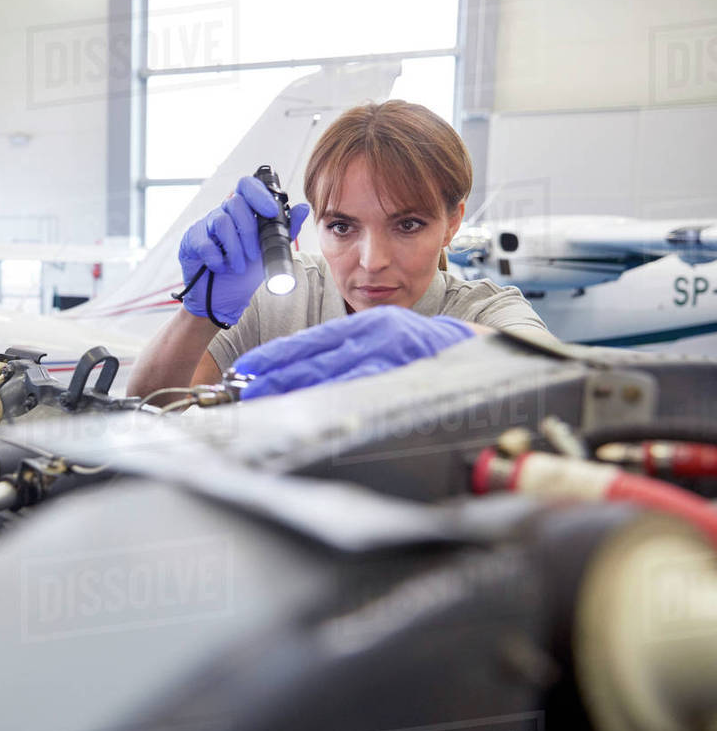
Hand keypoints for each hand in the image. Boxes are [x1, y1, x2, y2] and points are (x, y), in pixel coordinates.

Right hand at [178, 176, 309, 324]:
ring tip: (239, 266)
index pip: (247, 185)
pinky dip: (216, 258)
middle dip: (249, 232)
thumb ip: (286, 230)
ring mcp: (205, 225)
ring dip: (235, 248)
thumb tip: (303, 208)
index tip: (271, 212)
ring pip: (221, 221)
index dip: (259, 194)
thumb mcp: (270, 251)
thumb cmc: (245, 273)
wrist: (224, 299)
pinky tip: (220, 267)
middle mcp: (223, 213)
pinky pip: (204, 242)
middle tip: (253, 254)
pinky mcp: (191, 241)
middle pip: (236, 203)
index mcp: (243, 211)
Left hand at [232, 305, 474, 398]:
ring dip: (297, 387)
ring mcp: (393, 351)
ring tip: (268, 400)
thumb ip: (350, 358)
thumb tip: (305, 380)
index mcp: (368, 324)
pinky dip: (339, 395)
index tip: (250, 368)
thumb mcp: (386, 345)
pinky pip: (366, 384)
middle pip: (315, 355)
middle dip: (276, 374)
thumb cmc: (430, 355)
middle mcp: (376, 332)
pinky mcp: (408, 370)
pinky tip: (315, 406)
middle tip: (247, 388)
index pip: (312, 339)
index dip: (277, 355)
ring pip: (334, 370)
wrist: (483, 354)